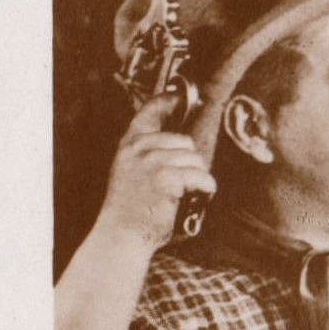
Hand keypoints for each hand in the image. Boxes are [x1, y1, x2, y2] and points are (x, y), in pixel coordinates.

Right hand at [98, 95, 215, 248]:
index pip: (149, 113)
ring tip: (186, 193)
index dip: (167, 102)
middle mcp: (139, 148)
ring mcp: (152, 162)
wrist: (123, 234)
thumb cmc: (132, 209)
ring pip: (195, 159)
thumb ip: (148, 153)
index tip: (179, 95)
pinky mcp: (167, 177)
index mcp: (130, 145)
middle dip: (190, 161)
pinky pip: (201, 176)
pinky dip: (205, 187)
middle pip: (184, 141)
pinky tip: (198, 195)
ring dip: (198, 176)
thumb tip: (183, 142)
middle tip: (182, 182)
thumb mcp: (131, 172)